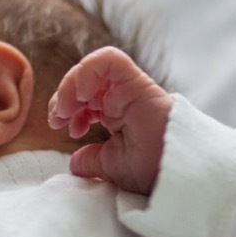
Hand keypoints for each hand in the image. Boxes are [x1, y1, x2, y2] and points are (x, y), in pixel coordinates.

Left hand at [48, 46, 172, 194]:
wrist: (177, 176)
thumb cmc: (153, 173)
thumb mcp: (112, 167)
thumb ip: (92, 161)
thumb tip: (75, 162)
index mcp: (116, 114)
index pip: (82, 96)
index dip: (64, 106)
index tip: (59, 126)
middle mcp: (122, 98)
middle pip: (83, 80)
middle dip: (63, 96)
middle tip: (58, 119)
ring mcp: (130, 89)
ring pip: (91, 67)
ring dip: (70, 85)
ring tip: (67, 111)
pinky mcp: (137, 84)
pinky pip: (109, 61)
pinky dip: (87, 72)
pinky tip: (82, 96)